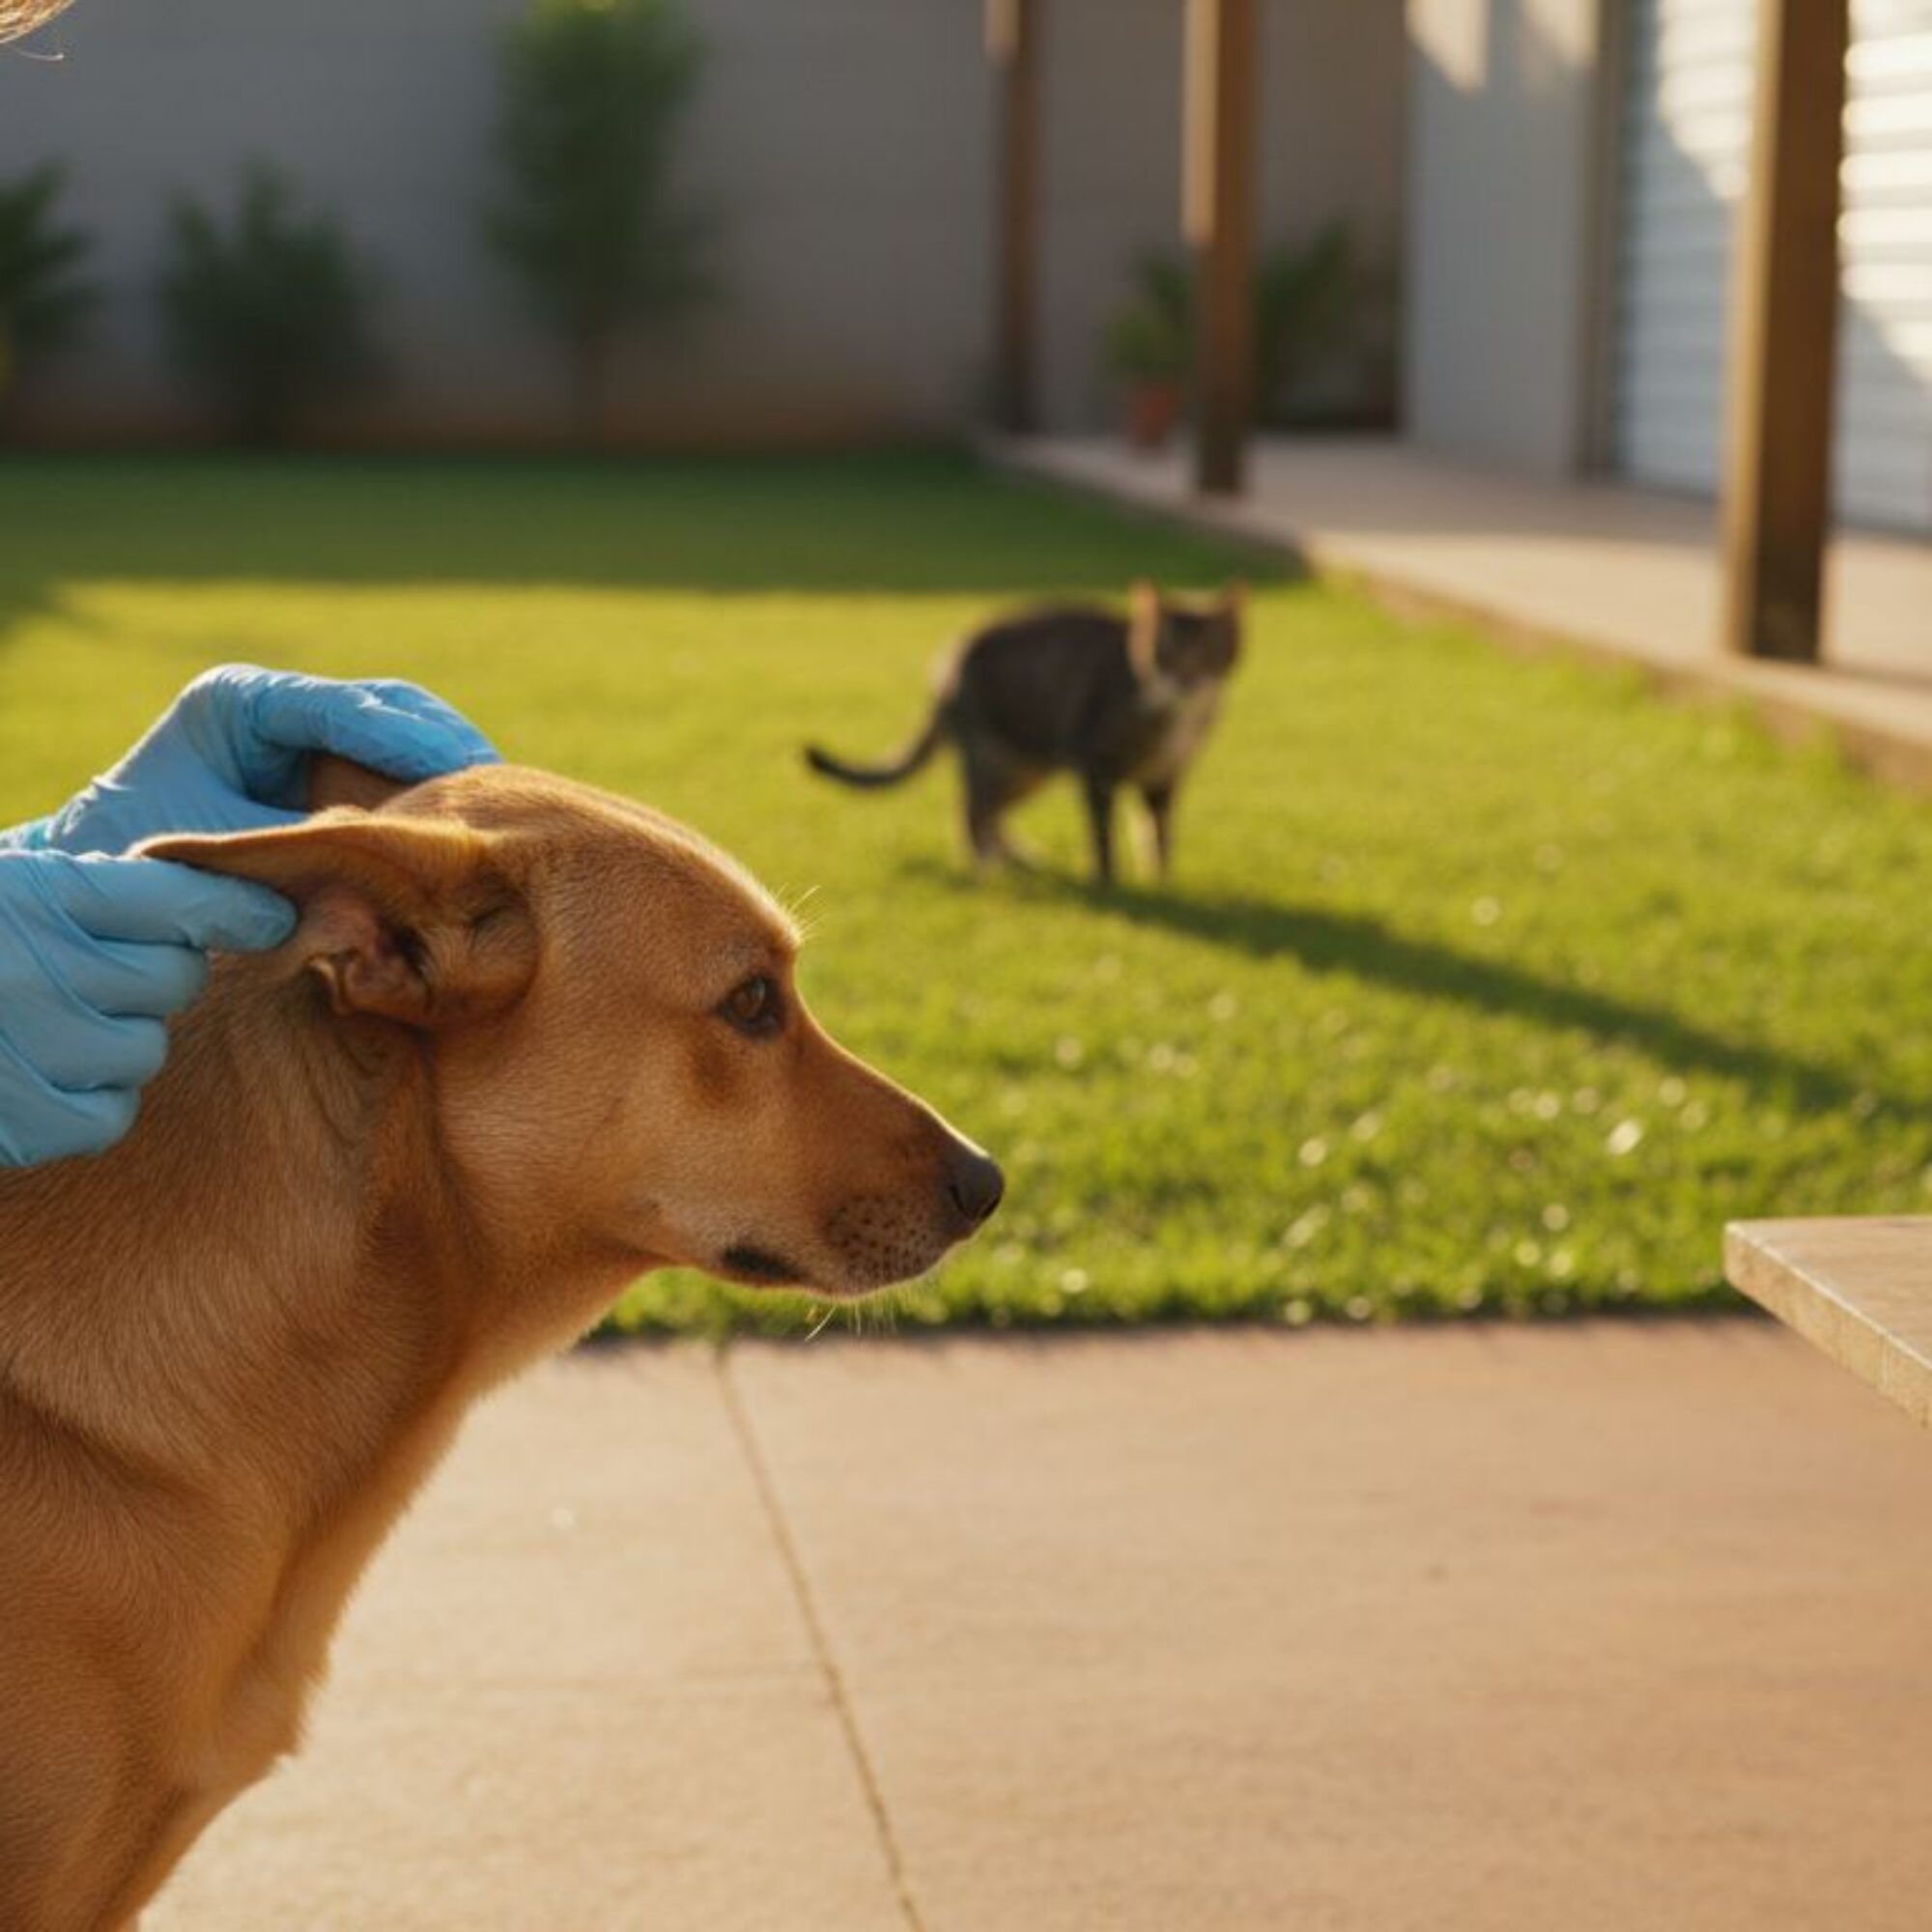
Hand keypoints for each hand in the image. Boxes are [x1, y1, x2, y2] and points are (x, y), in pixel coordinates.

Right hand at [0, 850, 294, 1166]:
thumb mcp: (12, 880)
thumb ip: (98, 895)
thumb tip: (245, 916)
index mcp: (41, 895)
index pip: (184, 901)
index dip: (240, 910)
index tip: (277, 917)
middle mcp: (41, 969)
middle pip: (177, 982)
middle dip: (152, 978)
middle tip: (97, 973)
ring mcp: (29, 1049)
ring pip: (145, 1050)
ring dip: (114, 1041)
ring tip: (46, 1024)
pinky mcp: (16, 1122)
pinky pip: (108, 1114)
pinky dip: (86, 1101)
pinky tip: (35, 1077)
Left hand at [38, 664, 497, 855]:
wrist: (111, 895)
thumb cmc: (142, 874)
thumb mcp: (211, 867)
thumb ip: (291, 869)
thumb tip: (375, 899)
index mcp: (239, 702)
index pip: (342, 706)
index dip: (406, 739)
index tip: (462, 770)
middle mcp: (285, 708)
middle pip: (391, 706)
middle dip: (448, 746)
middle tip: (501, 787)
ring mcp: (317, 737)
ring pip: (409, 732)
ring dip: (456, 770)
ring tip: (505, 807)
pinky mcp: (340, 774)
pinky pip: (406, 771)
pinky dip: (442, 796)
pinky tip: (476, 828)